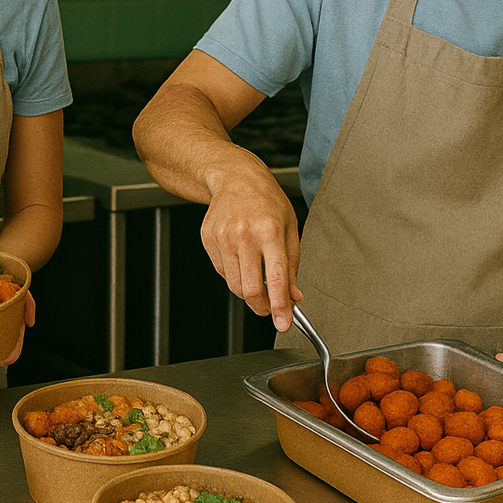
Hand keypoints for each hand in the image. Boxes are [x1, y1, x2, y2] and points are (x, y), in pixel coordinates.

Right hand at [200, 173, 301, 331]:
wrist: (235, 178)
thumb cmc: (267, 200)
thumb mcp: (290, 228)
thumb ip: (293, 264)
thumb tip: (293, 296)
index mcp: (270, 230)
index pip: (275, 278)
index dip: (279, 306)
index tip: (282, 323)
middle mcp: (245, 234)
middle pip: (249, 289)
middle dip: (261, 307)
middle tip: (269, 309)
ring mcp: (223, 237)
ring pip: (233, 284)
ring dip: (247, 293)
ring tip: (256, 281)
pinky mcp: (208, 238)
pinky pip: (222, 271)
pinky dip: (234, 275)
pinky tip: (241, 260)